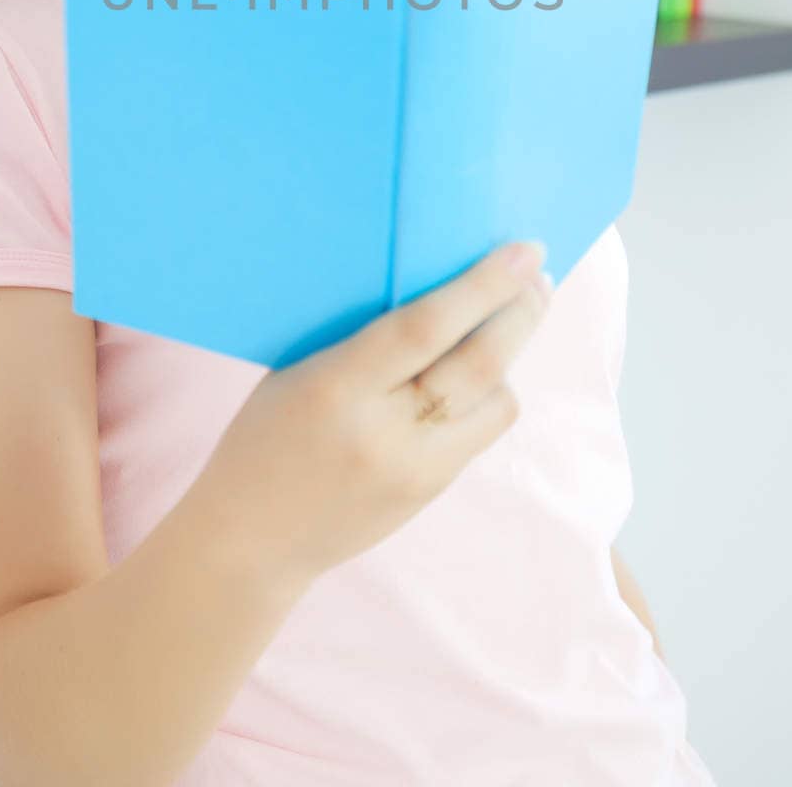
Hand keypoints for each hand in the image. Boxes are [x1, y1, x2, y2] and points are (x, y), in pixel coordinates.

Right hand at [190, 240, 551, 590]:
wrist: (251, 540)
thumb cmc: (265, 434)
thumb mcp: (298, 370)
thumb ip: (362, 335)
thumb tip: (437, 285)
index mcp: (336, 388)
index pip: (426, 327)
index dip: (482, 286)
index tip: (523, 251)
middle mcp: (384, 433)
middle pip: (479, 364)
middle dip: (521, 313)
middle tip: (539, 275)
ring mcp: (414, 470)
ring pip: (496, 401)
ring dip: (510, 356)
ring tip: (509, 319)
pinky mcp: (431, 493)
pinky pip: (481, 430)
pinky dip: (488, 393)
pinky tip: (477, 371)